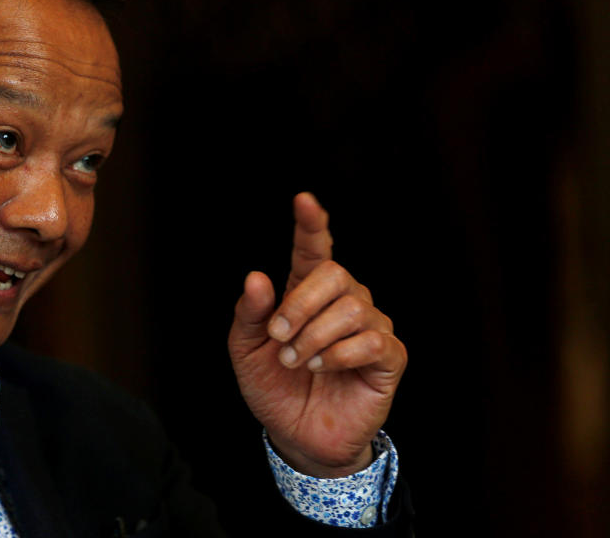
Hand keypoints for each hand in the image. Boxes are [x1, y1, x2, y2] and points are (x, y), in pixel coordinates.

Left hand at [228, 192, 406, 477]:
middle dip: (299, 304)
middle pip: (333, 273)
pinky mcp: (389, 356)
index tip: (304, 201)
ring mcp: (370, 326)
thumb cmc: (272, 386)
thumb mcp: (245, 350)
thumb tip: (256, 277)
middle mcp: (343, 300)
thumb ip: (249, 314)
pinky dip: (338, 354)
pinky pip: (371, 340)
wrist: (295, 435)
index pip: (313, 249)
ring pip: (352, 307)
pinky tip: (321, 368)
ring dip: (313, 337)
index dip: (311, 224)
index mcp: (306, 292)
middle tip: (278, 337)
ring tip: (296, 361)